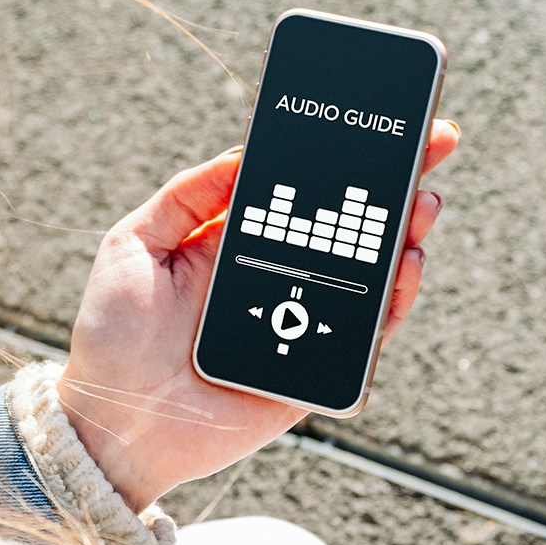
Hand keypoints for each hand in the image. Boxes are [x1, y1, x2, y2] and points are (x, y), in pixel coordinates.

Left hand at [57, 120, 460, 510]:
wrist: (111, 422)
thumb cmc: (113, 335)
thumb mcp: (132, 244)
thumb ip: (186, 196)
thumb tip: (243, 152)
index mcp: (239, 240)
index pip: (303, 190)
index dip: (342, 156)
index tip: (380, 121)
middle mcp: (279, 275)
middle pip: (351, 223)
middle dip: (397, 182)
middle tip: (433, 143)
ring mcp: (303, 319)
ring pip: (372, 273)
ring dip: (406, 234)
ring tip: (422, 202)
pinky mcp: (317, 369)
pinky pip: (370, 332)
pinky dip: (395, 299)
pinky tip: (404, 264)